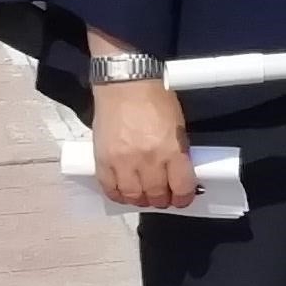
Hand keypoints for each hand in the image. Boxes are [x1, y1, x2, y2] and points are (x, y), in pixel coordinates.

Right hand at [89, 80, 193, 210]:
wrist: (125, 85)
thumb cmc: (156, 101)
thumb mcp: (178, 127)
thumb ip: (178, 153)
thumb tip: (179, 175)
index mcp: (172, 150)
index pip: (181, 187)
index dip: (183, 198)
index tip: (182, 199)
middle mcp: (147, 160)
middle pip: (156, 195)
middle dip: (162, 200)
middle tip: (163, 198)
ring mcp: (122, 162)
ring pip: (132, 196)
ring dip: (140, 200)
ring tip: (144, 196)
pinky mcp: (102, 160)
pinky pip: (109, 188)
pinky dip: (118, 195)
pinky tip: (124, 192)